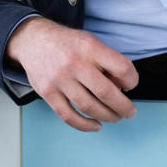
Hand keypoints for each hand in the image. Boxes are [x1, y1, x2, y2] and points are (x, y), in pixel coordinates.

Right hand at [6, 16, 138, 131]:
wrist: (35, 40)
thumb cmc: (69, 43)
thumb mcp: (91, 41)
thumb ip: (107, 60)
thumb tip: (122, 86)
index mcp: (90, 48)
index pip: (120, 67)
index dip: (131, 80)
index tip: (131, 85)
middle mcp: (75, 64)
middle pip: (105, 92)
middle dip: (123, 106)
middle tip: (130, 111)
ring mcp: (60, 80)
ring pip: (88, 106)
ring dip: (107, 116)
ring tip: (116, 117)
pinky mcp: (47, 93)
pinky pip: (68, 116)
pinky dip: (85, 124)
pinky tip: (96, 125)